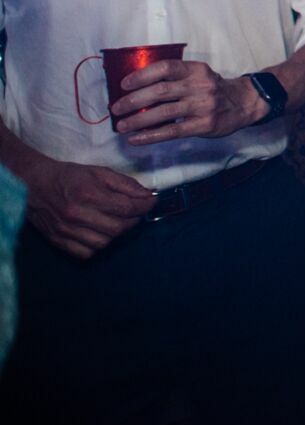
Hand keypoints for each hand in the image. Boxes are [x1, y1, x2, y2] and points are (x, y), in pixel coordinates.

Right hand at [19, 157, 154, 257]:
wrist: (32, 185)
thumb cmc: (68, 176)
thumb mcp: (99, 172)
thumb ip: (125, 184)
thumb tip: (147, 195)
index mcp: (87, 195)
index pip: (126, 208)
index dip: (144, 206)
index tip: (151, 201)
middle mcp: (76, 215)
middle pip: (117, 228)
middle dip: (133, 220)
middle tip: (135, 211)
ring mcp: (65, 231)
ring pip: (104, 243)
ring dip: (117, 233)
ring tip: (117, 220)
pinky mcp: (57, 241)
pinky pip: (86, 253)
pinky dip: (97, 245)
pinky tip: (99, 232)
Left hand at [112, 61, 268, 144]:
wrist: (245, 103)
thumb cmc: (214, 89)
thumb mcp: (200, 75)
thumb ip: (176, 78)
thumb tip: (138, 89)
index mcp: (196, 69)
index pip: (165, 67)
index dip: (142, 75)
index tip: (124, 85)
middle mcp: (200, 85)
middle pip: (160, 91)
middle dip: (133, 100)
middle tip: (116, 108)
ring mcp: (203, 106)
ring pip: (163, 112)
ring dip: (137, 120)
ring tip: (121, 126)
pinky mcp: (204, 125)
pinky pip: (172, 131)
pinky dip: (151, 135)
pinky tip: (136, 139)